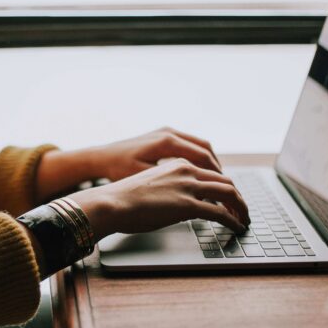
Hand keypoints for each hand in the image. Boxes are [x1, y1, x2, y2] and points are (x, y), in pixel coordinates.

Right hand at [68, 158, 249, 240]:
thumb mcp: (150, 186)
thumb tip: (176, 205)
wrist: (111, 202)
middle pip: (225, 180)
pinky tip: (237, 227)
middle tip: (242, 210)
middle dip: (238, 197)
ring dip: (241, 208)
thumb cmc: (123, 198)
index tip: (228, 198)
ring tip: (244, 219)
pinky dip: (233, 220)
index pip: (210, 172)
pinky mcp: (188, 205)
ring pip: (228, 193)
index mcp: (177, 164)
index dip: (224, 186)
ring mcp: (188, 187)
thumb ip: (169, 189)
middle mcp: (186, 170)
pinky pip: (220, 212)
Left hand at [89, 127, 221, 180]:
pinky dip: (199, 159)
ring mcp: (166, 132)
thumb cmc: (118, 170)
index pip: (203, 157)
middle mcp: (169, 133)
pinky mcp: (162, 136)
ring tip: (216, 182)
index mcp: (167, 142)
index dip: (216, 175)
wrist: (101, 157)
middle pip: (205, 149)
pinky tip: (200, 173)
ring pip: (199, 145)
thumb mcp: (144, 179)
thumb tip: (196, 194)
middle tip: (226, 187)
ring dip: (210, 163)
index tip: (223, 190)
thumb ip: (170, 184)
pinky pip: (189, 145)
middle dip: (217, 169)